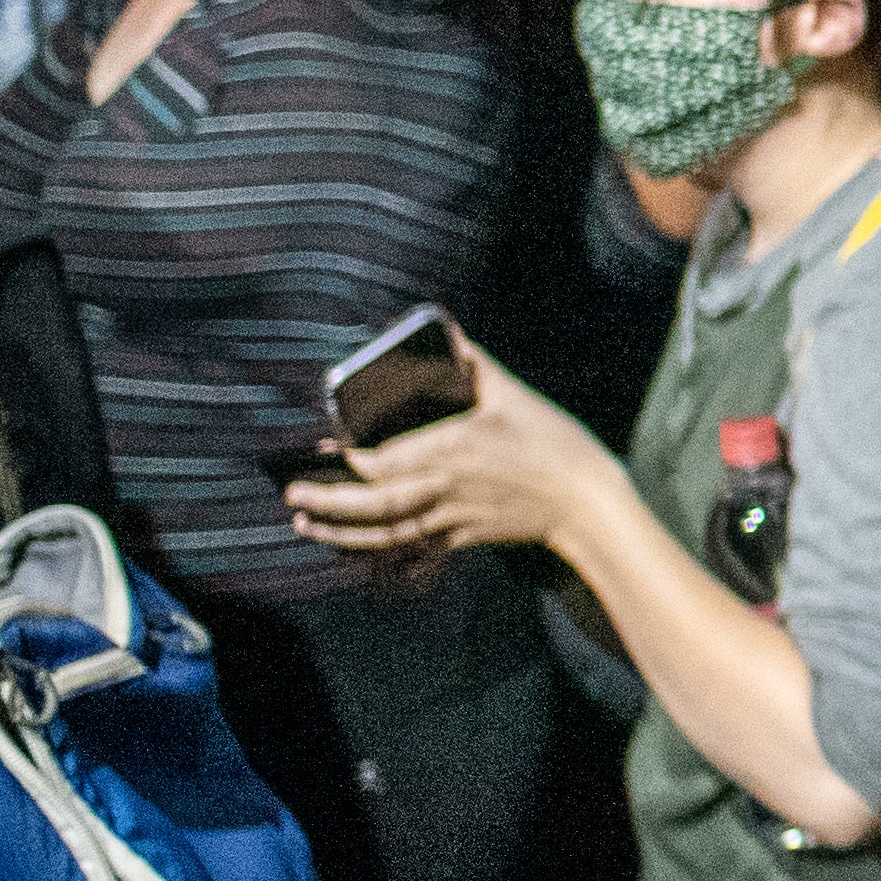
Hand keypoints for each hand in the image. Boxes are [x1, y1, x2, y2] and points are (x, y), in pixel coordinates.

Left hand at [286, 339, 622, 564]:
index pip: (379, 457)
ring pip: (381, 530)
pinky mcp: (461, 537)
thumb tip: (449, 331)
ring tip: (305, 523)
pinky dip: (375, 549)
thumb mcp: (514, 396)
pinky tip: (353, 547)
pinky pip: (408, 547)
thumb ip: (474, 363)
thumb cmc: (554, 445)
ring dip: (338, 531)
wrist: (587, 503)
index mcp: (448, 448)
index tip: (321, 446)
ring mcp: (448, 517)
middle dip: (326, 498)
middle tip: (293, 490)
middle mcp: (439, 487)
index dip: (343, 456)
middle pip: (369, 499)